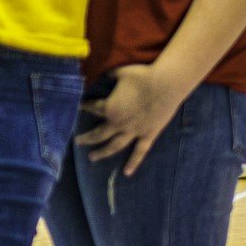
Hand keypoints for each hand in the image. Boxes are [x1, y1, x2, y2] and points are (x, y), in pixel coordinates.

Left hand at [75, 64, 191, 175]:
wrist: (167, 84)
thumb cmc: (143, 76)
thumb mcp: (121, 72)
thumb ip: (110, 76)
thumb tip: (105, 75)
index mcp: (109, 108)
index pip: (92, 108)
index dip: (85, 106)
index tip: (80, 106)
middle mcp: (118, 123)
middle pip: (98, 134)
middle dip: (86, 138)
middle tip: (78, 141)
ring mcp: (133, 131)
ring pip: (114, 146)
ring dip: (102, 152)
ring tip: (92, 157)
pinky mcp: (148, 135)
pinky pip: (139, 151)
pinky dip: (133, 162)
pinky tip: (126, 172)